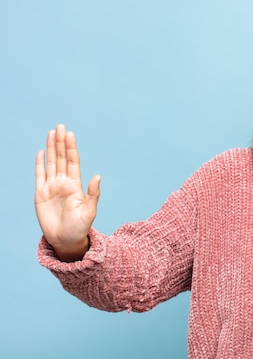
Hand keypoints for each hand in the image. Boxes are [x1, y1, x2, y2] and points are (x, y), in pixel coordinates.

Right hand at [35, 124, 100, 260]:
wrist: (66, 240)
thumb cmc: (80, 228)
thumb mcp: (89, 211)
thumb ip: (93, 194)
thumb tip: (98, 176)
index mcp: (75, 185)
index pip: (73, 162)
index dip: (71, 148)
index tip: (70, 134)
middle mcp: (63, 183)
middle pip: (61, 158)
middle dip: (60, 142)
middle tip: (60, 126)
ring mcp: (51, 188)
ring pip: (51, 163)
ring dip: (51, 148)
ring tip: (51, 133)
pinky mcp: (40, 195)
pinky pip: (39, 176)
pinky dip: (39, 164)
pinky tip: (41, 152)